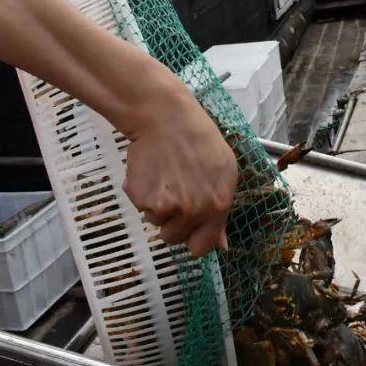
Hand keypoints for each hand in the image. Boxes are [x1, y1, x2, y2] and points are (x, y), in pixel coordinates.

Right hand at [121, 77, 236, 257]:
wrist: (165, 117)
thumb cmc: (199, 139)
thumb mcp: (225, 171)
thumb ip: (222, 210)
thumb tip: (221, 245)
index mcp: (217, 206)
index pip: (201, 248)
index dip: (193, 238)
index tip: (190, 228)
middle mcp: (192, 210)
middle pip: (173, 238)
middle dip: (173, 222)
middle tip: (175, 193)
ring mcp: (165, 206)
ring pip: (156, 222)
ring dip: (157, 207)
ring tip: (165, 178)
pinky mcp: (141, 197)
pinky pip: (140, 206)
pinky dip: (142, 193)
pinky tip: (152, 172)